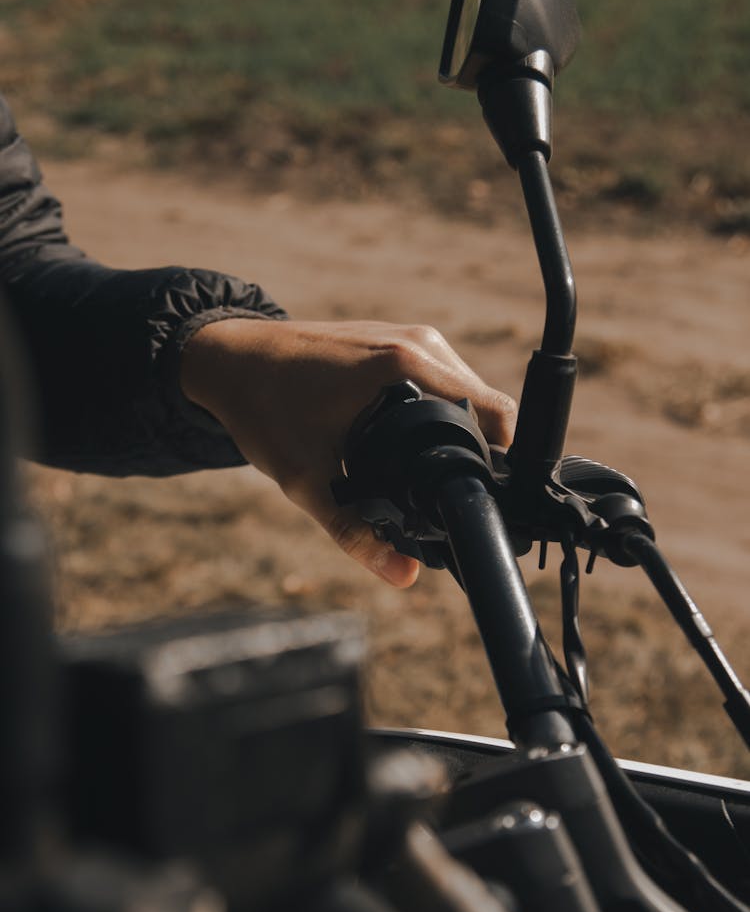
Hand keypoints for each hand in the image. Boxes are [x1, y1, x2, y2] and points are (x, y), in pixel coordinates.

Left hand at [181, 318, 515, 586]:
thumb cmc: (264, 411)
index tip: (486, 498)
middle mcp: (419, 343)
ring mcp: (412, 335)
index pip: (493, 414)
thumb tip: (402, 576)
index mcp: (406, 367)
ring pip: (467, 392)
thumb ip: (355, 532)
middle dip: (481, 453)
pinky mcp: (400, 338)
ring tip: (438, 475)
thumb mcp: (307, 479)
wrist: (229, 360)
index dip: (502, 462)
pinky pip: (444, 379)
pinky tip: (420, 445)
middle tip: (455, 497)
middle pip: (486, 406)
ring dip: (462, 432)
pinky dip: (442, 412)